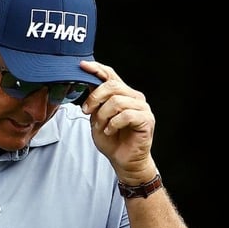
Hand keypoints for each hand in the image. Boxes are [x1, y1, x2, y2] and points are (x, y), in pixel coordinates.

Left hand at [78, 60, 155, 180]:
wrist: (124, 161)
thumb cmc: (112, 140)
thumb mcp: (97, 116)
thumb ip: (95, 100)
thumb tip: (87, 81)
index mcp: (124, 93)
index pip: (111, 75)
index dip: (97, 68)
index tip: (82, 66)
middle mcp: (135, 97)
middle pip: (112, 86)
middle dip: (95, 98)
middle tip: (86, 111)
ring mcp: (142, 108)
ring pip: (117, 101)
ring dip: (103, 115)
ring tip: (101, 127)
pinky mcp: (146, 120)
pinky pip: (126, 115)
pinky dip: (113, 124)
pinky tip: (110, 131)